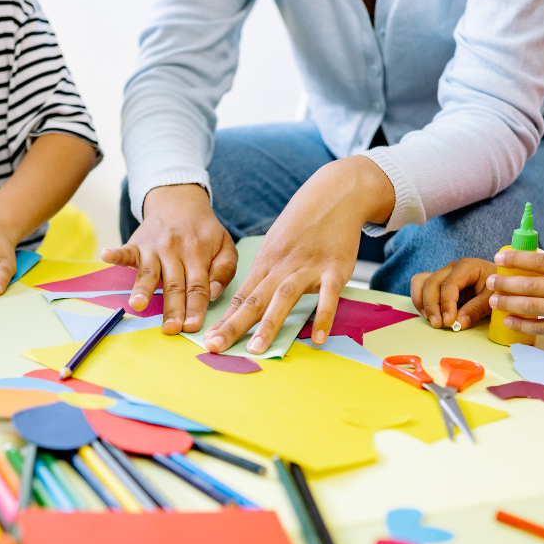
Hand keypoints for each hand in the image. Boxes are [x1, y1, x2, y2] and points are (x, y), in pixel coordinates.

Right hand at [102, 184, 236, 333]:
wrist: (179, 201)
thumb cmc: (203, 231)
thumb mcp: (225, 245)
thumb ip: (224, 269)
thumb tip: (213, 293)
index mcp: (198, 254)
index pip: (198, 286)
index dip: (195, 307)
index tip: (192, 326)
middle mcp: (175, 251)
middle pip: (174, 285)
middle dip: (172, 308)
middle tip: (170, 329)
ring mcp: (154, 247)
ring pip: (149, 272)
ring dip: (143, 289)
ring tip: (137, 304)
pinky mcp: (137, 243)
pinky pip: (125, 250)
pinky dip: (115, 254)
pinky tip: (106, 256)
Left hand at [203, 156, 393, 353]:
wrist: (336, 194)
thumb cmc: (304, 222)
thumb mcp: (276, 243)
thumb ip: (265, 273)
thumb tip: (247, 301)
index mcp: (266, 261)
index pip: (241, 295)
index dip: (224, 319)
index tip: (208, 339)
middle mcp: (282, 265)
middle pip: (254, 299)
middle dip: (233, 325)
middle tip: (215, 346)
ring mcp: (308, 267)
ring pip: (284, 298)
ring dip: (269, 324)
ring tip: (257, 348)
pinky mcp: (335, 269)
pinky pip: (328, 296)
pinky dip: (324, 317)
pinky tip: (319, 338)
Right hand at [410, 258, 497, 330]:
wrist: (502, 283)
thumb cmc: (499, 288)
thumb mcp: (493, 298)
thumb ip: (476, 309)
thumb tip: (458, 323)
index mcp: (467, 267)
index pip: (449, 283)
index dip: (446, 303)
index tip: (449, 321)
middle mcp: (451, 268)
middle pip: (431, 282)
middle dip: (432, 305)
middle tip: (439, 324)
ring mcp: (443, 275)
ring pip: (421, 283)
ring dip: (423, 303)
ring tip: (433, 320)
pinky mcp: (438, 284)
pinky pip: (420, 286)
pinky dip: (421, 301)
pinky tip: (430, 315)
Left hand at [485, 250, 543, 343]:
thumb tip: (533, 265)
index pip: (542, 260)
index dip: (517, 258)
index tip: (499, 257)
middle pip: (531, 284)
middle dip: (506, 283)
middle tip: (490, 281)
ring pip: (532, 306)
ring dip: (508, 302)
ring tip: (493, 300)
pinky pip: (541, 327)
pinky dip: (522, 324)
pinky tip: (508, 320)